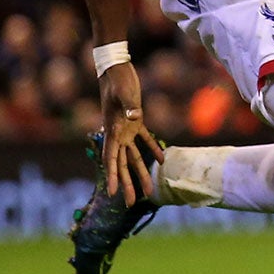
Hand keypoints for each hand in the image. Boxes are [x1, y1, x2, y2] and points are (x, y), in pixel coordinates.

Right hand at [97, 64, 162, 205]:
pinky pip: (144, 139)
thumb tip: (134, 118)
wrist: (116, 69)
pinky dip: (153, 149)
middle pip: (122, 164)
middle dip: (126, 184)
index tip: (112, 193)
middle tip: (129, 203)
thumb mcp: (124, 93)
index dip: (112, 176)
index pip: (111, 159)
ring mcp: (126, 128)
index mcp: (112, 130)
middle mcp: (117, 134)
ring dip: (140, 172)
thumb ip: (129, 107)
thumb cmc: (118, 81)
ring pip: (134, 156)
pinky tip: (162, 160)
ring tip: (148, 191)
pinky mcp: (136, 120)